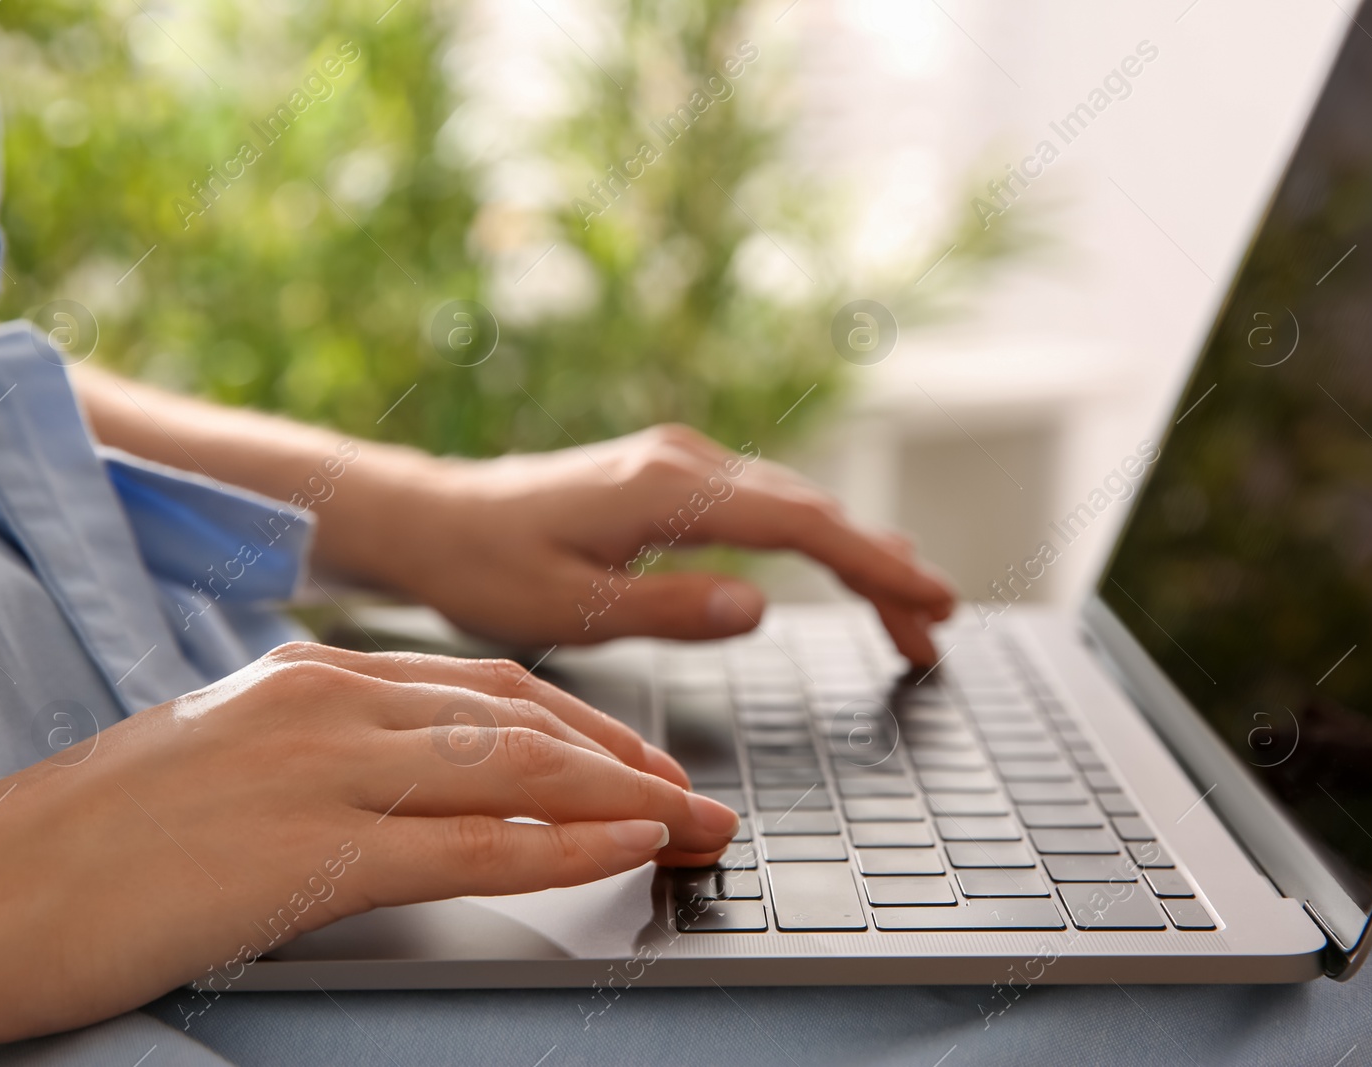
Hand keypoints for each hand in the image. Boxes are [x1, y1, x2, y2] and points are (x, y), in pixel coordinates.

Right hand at [0, 643, 737, 1059]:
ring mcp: (319, 769)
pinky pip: (471, 844)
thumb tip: (413, 786)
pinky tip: (623, 850)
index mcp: (308, 676)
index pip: (485, 687)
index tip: (642, 763)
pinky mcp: (308, 852)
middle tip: (699, 797)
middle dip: (628, 758)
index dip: (583, 726)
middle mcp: (326, 701)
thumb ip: (325, 757)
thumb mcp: (227, 764)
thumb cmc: (92, 841)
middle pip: (521, 716)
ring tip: (695, 826)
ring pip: (514, 767)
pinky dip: (563, 845)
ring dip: (625, 798)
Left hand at [343, 425, 956, 662]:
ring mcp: (681, 462)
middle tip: (936, 633)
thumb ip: (669, 610)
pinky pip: (767, 505)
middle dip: (884, 573)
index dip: (876, 568)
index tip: (934, 606)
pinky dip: (817, 540)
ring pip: (798, 506)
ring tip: (910, 613)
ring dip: (857, 558)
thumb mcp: (569, 609)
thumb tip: (763, 607)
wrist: (434, 518)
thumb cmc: (486, 567)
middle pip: (816, 512)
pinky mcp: (672, 475)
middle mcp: (684, 461)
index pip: (803, 527)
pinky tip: (843, 563)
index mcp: (666, 491)